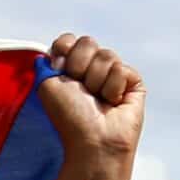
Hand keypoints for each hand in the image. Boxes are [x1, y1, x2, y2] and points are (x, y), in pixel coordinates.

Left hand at [38, 34, 143, 160]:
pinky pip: (122, 69)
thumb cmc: (70, 117)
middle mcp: (90, 69)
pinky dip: (113, 88)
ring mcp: (112, 74)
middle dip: (79, 67)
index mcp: (69, 68)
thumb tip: (54, 51)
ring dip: (96, 81)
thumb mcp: (47, 86)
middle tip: (81, 91)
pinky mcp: (132, 81)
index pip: (68, 40)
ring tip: (98, 100)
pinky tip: (113, 103)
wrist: (93, 139)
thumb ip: (48, 62)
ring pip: (106, 55)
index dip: (64, 51)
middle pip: (88, 42)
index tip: (61, 70)